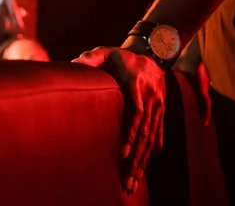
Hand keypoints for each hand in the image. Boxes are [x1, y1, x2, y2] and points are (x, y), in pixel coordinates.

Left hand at [72, 41, 165, 194]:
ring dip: (142, 162)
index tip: (121, 153)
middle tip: (125, 181)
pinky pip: (158, 137)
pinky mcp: (161, 113)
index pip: (136, 113)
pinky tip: (142, 170)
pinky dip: (151, 154)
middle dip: (135, 159)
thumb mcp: (106, 52)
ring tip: (131, 183)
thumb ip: (91, 57)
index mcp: (138, 85)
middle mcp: (152, 99)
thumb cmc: (122, 57)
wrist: (153, 53)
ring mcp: (159, 107)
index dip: (130, 134)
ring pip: (152, 139)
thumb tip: (73, 63)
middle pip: (145, 133)